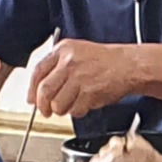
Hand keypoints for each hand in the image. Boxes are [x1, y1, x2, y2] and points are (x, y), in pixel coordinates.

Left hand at [23, 38, 141, 118]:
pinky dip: (77, 112)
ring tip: (70, 105)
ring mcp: (80, 77)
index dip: (32, 90)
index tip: (32, 100)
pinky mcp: (90, 92)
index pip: (37, 72)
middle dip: (43, 106)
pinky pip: (75, 110)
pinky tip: (84, 104)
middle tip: (46, 111)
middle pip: (44, 91)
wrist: (129, 65)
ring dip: (62, 110)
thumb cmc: (104, 61)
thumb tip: (37, 92)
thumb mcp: (77, 53)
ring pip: (58, 104)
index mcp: (63, 50)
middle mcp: (69, 62)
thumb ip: (56, 68)